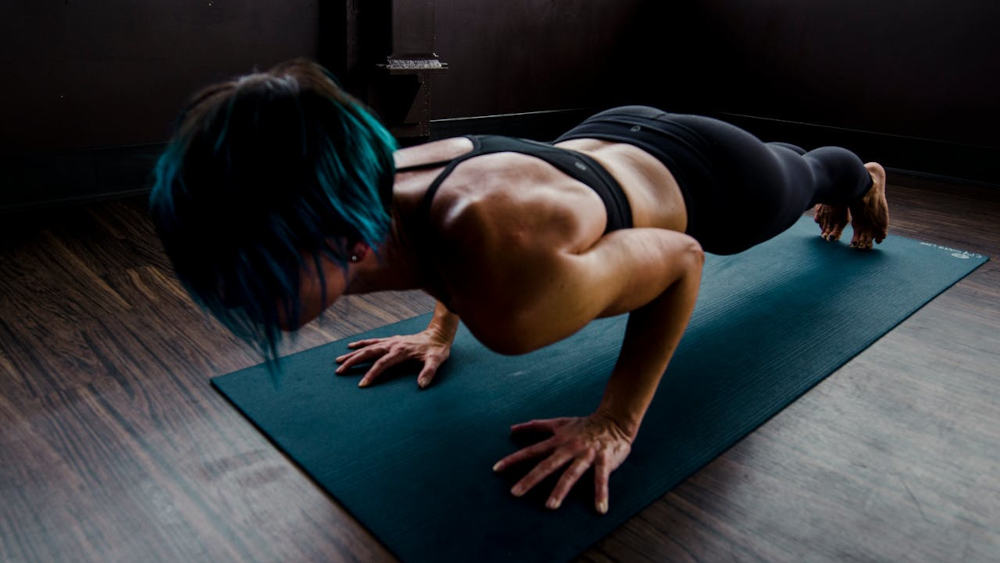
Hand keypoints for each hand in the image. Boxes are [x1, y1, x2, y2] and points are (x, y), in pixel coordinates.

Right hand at [334, 329, 451, 387]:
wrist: (438, 333)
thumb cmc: (437, 349)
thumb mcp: (436, 360)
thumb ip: (429, 372)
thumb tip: (422, 385)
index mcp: (401, 351)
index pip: (382, 364)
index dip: (371, 374)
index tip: (362, 384)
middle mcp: (392, 345)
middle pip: (368, 353)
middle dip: (352, 362)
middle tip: (339, 371)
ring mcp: (390, 341)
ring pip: (367, 347)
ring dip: (352, 354)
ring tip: (338, 360)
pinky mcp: (391, 340)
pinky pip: (372, 341)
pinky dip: (361, 344)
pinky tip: (351, 346)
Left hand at [492, 413, 632, 513]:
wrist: (614, 420)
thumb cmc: (584, 425)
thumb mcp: (559, 423)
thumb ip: (536, 426)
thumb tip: (512, 428)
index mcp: (557, 441)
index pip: (531, 451)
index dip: (513, 459)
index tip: (496, 469)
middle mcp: (569, 448)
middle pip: (546, 465)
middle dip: (530, 479)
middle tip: (514, 493)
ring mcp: (586, 455)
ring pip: (571, 474)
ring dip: (560, 490)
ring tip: (550, 506)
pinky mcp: (604, 460)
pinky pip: (601, 479)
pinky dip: (601, 494)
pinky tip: (600, 509)